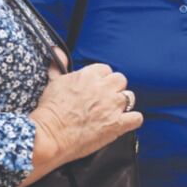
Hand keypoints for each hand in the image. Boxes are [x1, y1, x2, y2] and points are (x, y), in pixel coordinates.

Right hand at [26, 51, 142, 183]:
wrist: (49, 135)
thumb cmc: (50, 111)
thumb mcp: (53, 82)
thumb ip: (59, 65)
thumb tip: (58, 52)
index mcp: (89, 75)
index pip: (105, 69)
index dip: (101, 80)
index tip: (96, 87)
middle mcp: (103, 88)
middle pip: (120, 80)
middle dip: (114, 89)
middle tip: (105, 99)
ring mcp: (112, 106)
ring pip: (130, 97)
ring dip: (123, 104)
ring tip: (113, 111)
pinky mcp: (116, 124)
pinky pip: (136, 118)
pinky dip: (132, 121)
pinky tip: (124, 123)